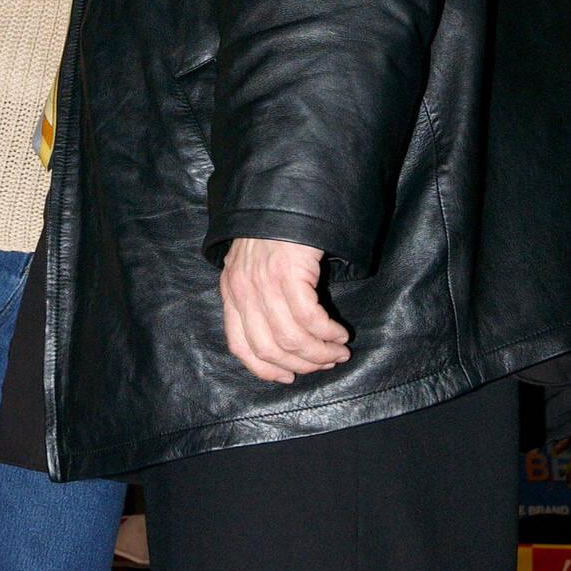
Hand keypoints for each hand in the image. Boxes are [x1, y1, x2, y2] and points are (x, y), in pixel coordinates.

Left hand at [220, 238, 349, 382]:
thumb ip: (256, 296)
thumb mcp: (252, 264)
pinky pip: (309, 319)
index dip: (265, 369)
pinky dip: (328, 333)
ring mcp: (263, 282)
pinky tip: (339, 332)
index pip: (240, 346)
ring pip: (292, 338)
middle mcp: (242, 290)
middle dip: (302, 364)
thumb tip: (282, 338)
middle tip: (327, 362)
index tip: (289, 377)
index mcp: (231, 291)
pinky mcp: (287, 273)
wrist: (284, 193)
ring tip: (339, 350)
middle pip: (270, 348)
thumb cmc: (274, 229)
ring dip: (321, 352)